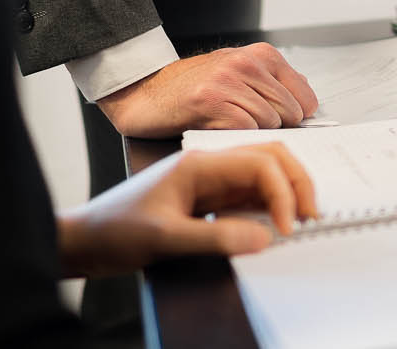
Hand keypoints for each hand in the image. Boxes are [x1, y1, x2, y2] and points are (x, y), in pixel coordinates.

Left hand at [57, 142, 318, 278]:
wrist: (85, 239)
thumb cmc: (114, 230)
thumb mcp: (163, 238)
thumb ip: (214, 238)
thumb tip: (263, 238)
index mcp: (198, 163)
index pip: (258, 162)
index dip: (282, 191)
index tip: (287, 226)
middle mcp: (208, 164)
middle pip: (269, 156)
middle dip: (296, 182)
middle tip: (311, 214)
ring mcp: (209, 178)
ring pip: (263, 172)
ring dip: (286, 190)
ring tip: (300, 216)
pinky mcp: (207, 196)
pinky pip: (248, 192)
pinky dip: (269, 203)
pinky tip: (275, 221)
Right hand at [98, 43, 319, 134]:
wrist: (145, 92)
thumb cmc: (192, 87)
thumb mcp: (238, 73)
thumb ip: (273, 83)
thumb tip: (307, 101)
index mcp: (261, 55)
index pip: (305, 96)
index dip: (299, 119)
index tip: (287, 129)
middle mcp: (248, 64)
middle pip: (291, 113)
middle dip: (277, 129)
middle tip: (253, 131)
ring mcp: (230, 81)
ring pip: (270, 123)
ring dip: (253, 134)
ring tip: (231, 127)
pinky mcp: (212, 102)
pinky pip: (245, 130)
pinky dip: (237, 137)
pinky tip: (220, 130)